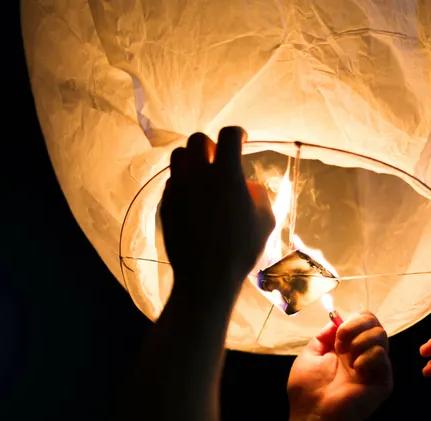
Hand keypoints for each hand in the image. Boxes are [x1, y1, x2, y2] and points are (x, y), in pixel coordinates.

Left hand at [160, 127, 274, 292]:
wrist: (205, 278)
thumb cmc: (241, 251)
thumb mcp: (265, 221)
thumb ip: (258, 194)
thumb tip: (246, 184)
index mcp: (226, 174)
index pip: (229, 135)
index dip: (239, 133)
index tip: (243, 140)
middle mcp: (198, 175)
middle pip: (198, 139)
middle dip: (211, 143)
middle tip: (219, 157)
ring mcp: (177, 189)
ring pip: (178, 156)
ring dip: (192, 158)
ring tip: (202, 173)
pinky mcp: (165, 204)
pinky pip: (171, 181)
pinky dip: (182, 180)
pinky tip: (192, 195)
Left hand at [285, 312, 392, 420]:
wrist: (313, 415)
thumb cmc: (307, 389)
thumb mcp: (310, 355)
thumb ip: (324, 337)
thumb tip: (336, 321)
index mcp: (346, 348)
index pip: (362, 320)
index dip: (352, 320)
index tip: (336, 335)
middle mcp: (363, 354)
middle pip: (374, 323)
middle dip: (356, 326)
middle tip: (341, 345)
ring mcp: (374, 367)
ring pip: (381, 335)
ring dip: (360, 341)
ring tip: (348, 360)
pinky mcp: (383, 380)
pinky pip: (382, 356)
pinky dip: (367, 357)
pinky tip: (356, 371)